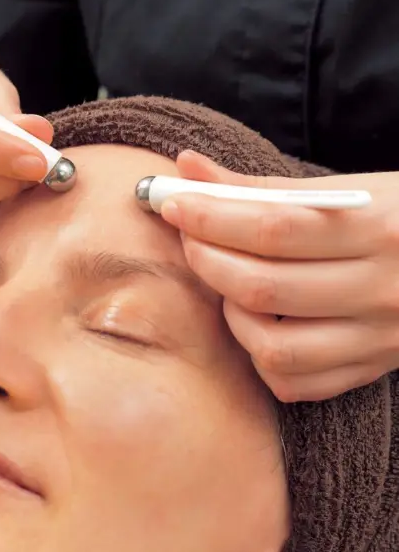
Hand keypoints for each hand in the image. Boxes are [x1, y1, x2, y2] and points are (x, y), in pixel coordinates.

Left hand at [159, 150, 398, 401]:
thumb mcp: (350, 188)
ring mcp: (379, 339)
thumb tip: (188, 169)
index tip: (173, 203)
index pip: (272, 228)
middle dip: (207, 259)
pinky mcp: (372, 370)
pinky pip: (296, 383)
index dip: (210, 217)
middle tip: (190, 237)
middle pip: (264, 288)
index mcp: (379, 228)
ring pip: (273, 347)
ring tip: (228, 282)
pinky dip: (262, 357)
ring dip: (231, 314)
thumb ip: (263, 186)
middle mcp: (382, 289)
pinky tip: (259, 323)